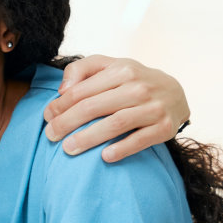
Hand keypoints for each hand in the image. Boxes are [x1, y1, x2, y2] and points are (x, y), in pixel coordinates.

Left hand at [41, 55, 188, 161]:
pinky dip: (122, 149)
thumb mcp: (110, 65)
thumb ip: (82, 69)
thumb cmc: (133, 80)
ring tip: (68, 149)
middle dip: (67, 122)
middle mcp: (138, 87)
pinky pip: (140, 140)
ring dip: (89, 138)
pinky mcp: (165, 127)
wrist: (175, 92)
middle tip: (50, 135)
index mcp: (121, 69)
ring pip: (116, 123)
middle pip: (94, 107)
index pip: (82, 90)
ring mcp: (153, 107)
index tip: (47, 117)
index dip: (60, 105)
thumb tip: (63, 89)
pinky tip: (104, 157)